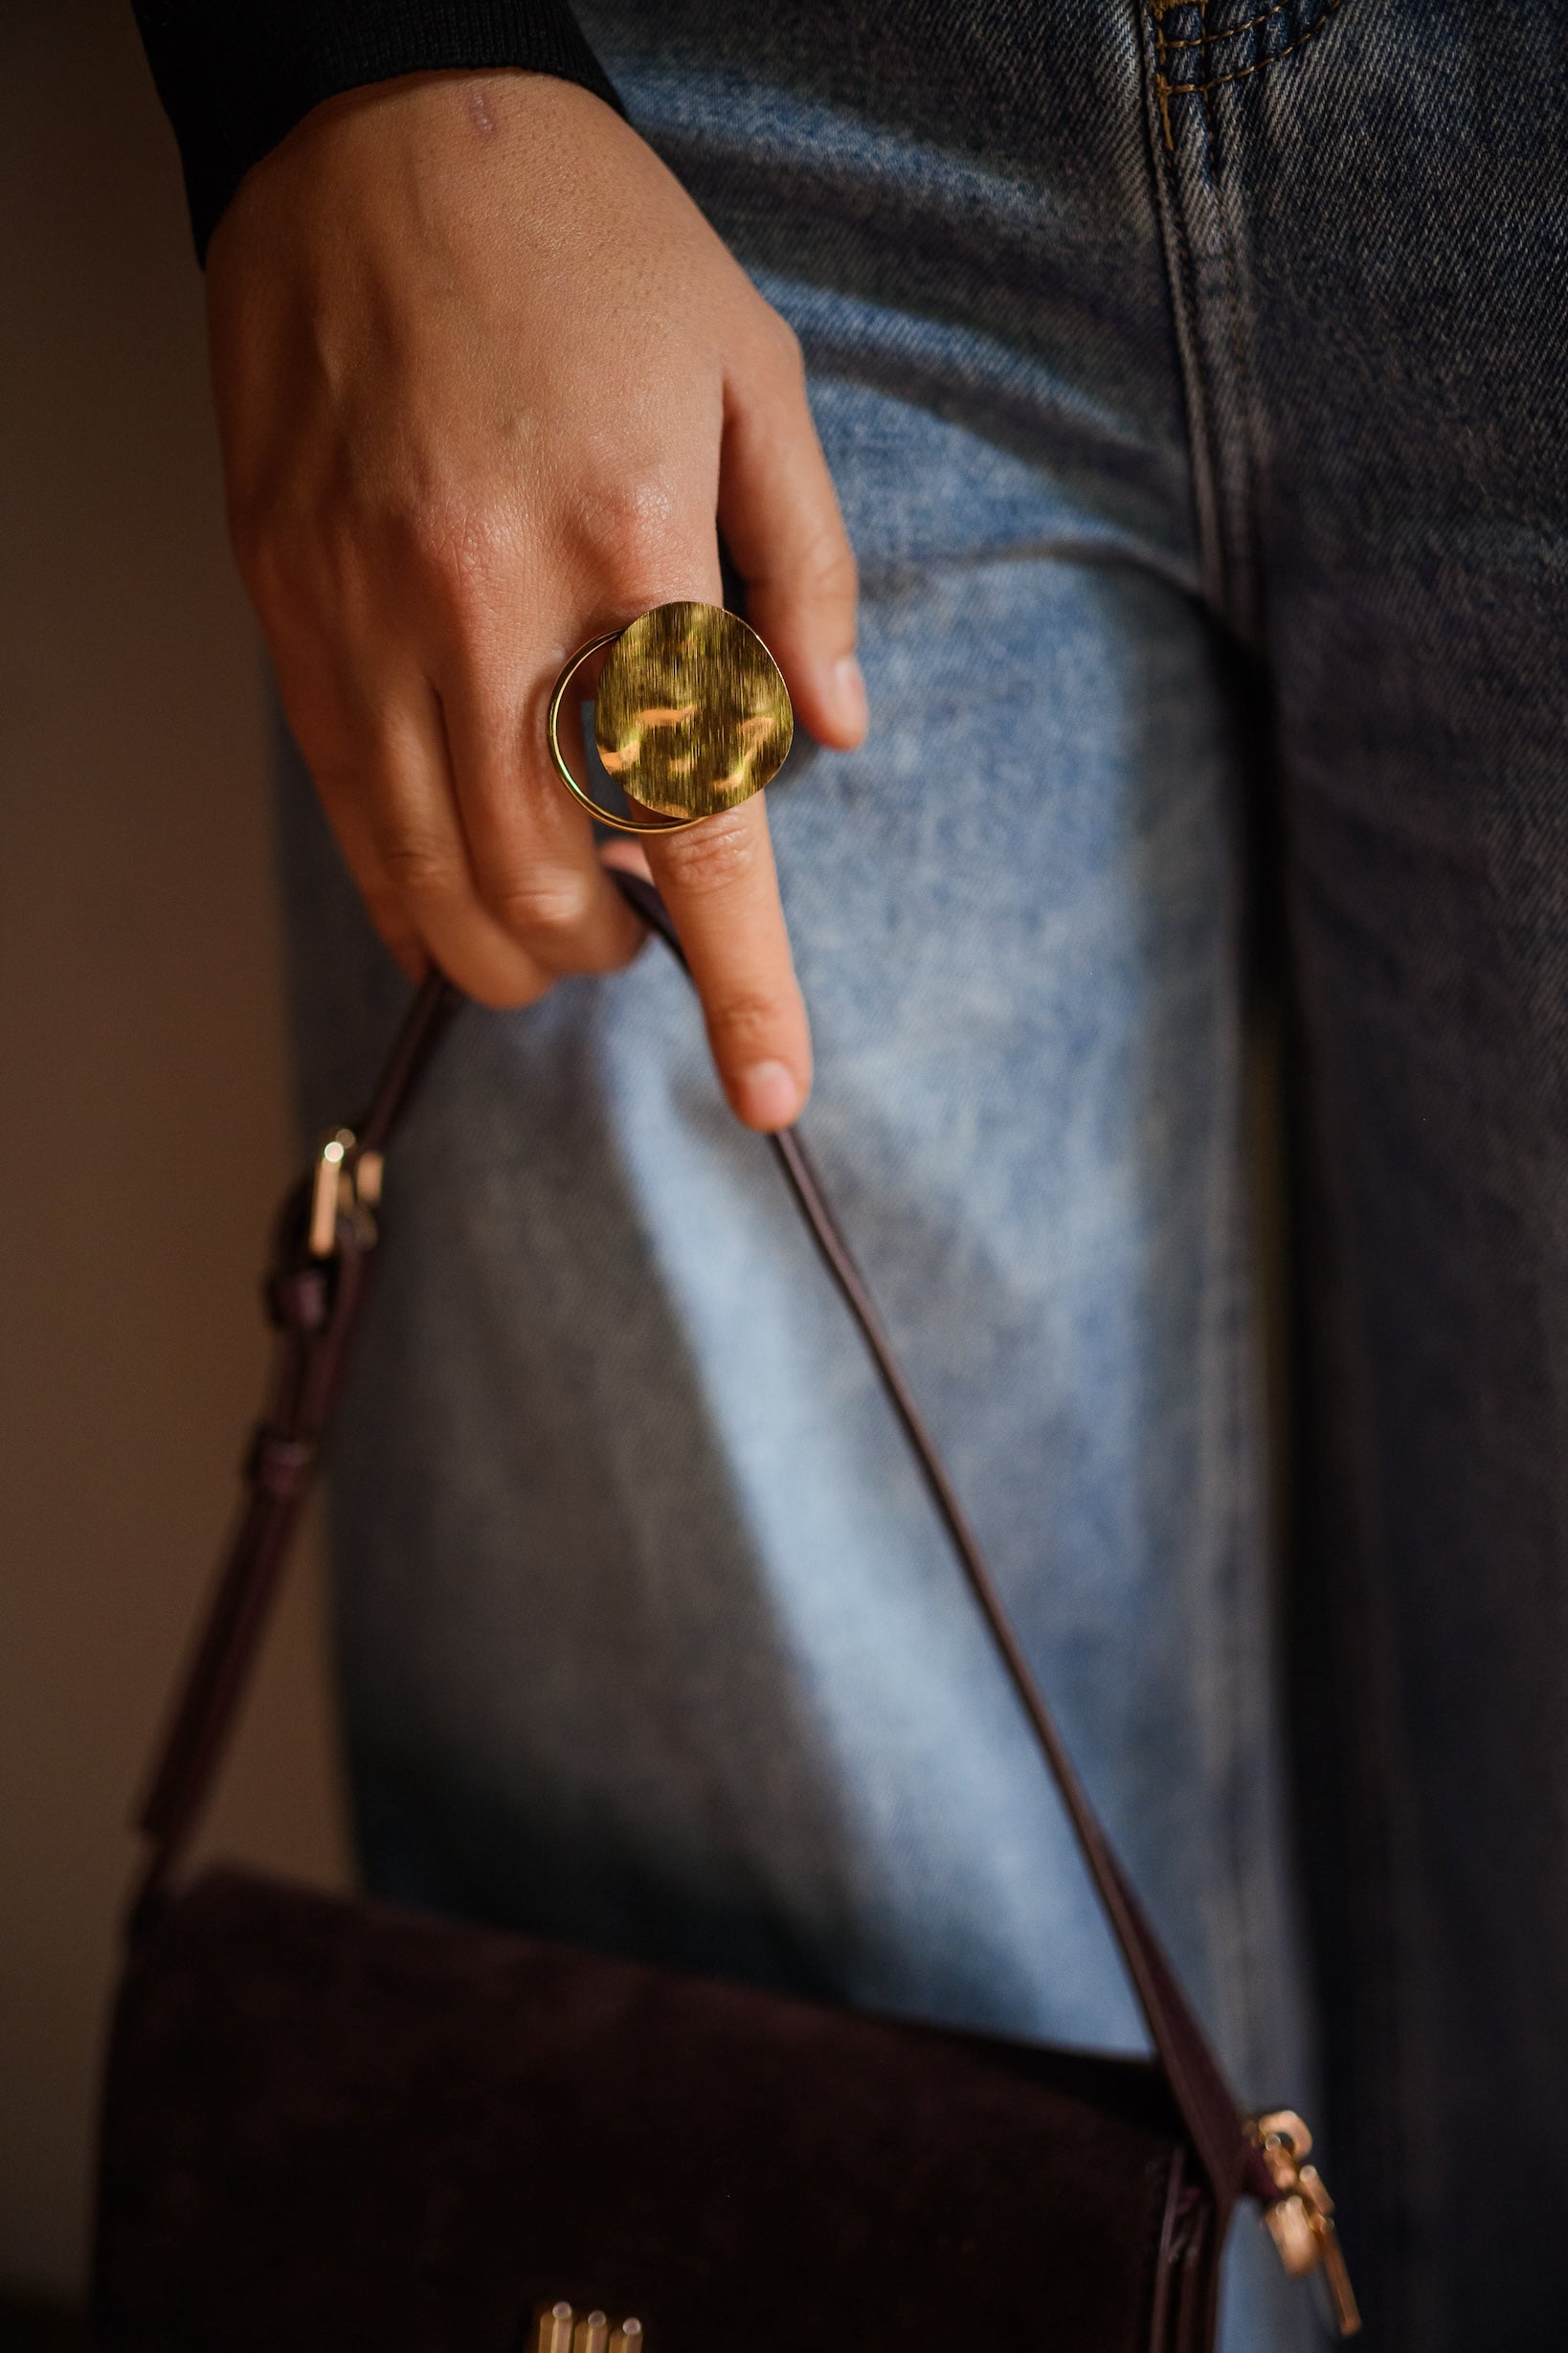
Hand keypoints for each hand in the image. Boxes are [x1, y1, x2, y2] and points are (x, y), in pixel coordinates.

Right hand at [206, 70, 865, 1127]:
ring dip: (514, 943)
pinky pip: (347, 811)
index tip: (770, 1089)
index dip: (741, 979)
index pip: (700, 826)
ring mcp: (368, 617)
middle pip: (552, 888)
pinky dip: (409, 886)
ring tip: (565, 905)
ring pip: (434, 880)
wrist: (372, 126)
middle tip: (647, 916)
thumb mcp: (753, 372)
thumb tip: (833, 737)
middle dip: (615, 949)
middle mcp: (490, 605)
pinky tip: (456, 880)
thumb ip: (805, 571)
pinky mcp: (286, 610)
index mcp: (635, 548)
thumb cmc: (584, 243)